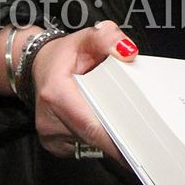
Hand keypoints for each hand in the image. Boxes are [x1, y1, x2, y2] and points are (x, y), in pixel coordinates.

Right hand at [31, 21, 137, 158]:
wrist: (41, 65)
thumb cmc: (64, 55)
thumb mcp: (87, 37)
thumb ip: (108, 37)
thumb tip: (127, 51)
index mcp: (55, 94)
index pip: (91, 126)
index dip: (116, 139)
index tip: (138, 145)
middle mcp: (49, 119)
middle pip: (93, 138)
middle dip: (118, 138)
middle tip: (142, 135)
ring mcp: (49, 135)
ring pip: (89, 145)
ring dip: (107, 138)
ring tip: (121, 121)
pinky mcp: (54, 145)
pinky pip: (83, 148)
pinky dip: (96, 140)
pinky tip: (102, 124)